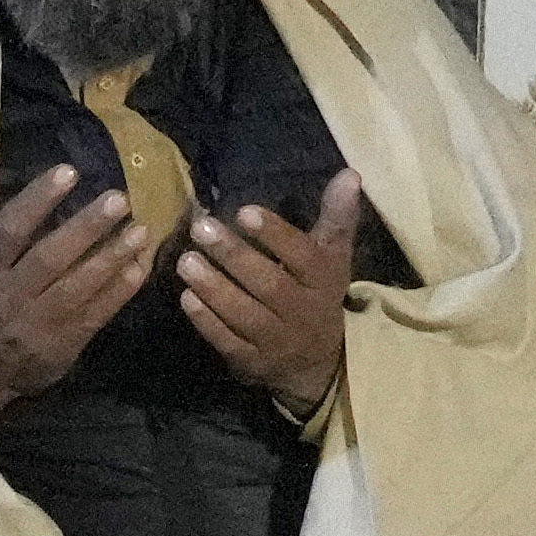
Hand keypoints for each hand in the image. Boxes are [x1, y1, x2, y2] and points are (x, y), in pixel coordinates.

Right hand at [0, 151, 157, 426]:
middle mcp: (6, 296)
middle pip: (49, 258)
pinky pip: (95, 315)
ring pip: (77, 287)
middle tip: (120, 199)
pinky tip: (139, 267)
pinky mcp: (61, 346)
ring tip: (140, 229)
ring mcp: (35, 324)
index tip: (70, 171)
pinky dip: (119, 291)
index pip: (9, 230)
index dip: (39, 200)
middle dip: (86, 228)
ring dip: (111, 257)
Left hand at [173, 167, 366, 420]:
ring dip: (214, 287)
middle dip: (234, 256)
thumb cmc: (317, 293)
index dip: (275, 234)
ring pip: (245, 313)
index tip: (245, 212)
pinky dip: (207, 321)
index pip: (302, 255)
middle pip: (268, 283)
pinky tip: (186, 297)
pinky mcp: (252, 362)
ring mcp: (277, 339)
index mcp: (325, 280)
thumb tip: (350, 174)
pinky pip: (228, 341)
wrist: (317, 361)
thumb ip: (336, 217)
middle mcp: (303, 310)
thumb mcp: (332, 257)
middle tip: (201, 229)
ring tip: (186, 260)